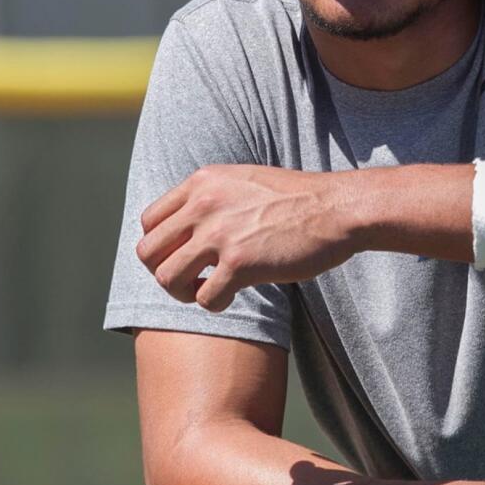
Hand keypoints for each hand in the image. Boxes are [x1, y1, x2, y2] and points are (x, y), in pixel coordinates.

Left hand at [136, 165, 360, 311]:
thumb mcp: (244, 180)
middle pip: (148, 252)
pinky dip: (214, 304)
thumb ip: (211, 196)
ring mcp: (220, 234)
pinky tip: (232, 296)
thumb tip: (185, 226)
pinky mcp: (240, 264)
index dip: (161, 246)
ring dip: (183, 292)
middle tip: (191, 279)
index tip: (184, 256)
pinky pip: (203, 298)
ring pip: (166, 278)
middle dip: (165, 272)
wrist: (336, 209)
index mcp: (202, 182)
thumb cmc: (298, 198)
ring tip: (206, 289)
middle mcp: (204, 204)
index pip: (149, 221)